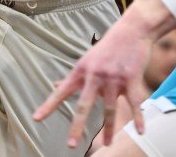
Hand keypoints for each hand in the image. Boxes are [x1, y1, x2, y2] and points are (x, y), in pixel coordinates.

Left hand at [34, 0, 175, 149]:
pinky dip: (138, 119)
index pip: (62, 91)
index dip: (49, 105)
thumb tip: (55, 85)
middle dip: (77, 126)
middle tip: (70, 144)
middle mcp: (95, 75)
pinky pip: (135, 103)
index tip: (36, 119)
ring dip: (109, 130)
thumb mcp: (87, 60)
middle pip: (85, 105)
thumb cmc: (108, 47)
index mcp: (81, 71)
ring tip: (107, 144)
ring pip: (110, 109)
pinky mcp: (131, 78)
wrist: (132, 30)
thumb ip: (74, 76)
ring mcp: (113, 78)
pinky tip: (140, 132)